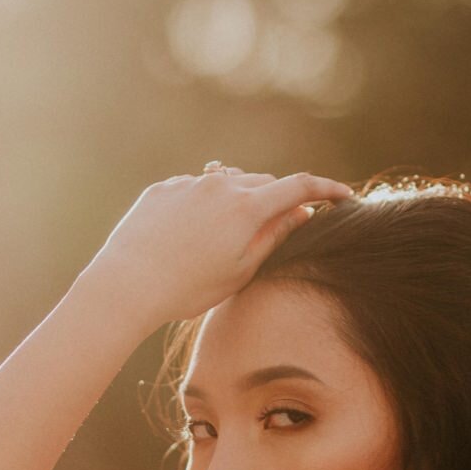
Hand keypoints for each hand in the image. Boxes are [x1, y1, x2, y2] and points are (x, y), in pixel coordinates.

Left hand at [85, 168, 354, 324]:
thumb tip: (301, 212)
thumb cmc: (187, 288)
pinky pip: (195, 188)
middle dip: (278, 199)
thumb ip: (274, 236)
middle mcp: (220, 184)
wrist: (126, 284)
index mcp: (247, 207)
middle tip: (281, 224)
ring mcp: (189, 183)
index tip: (344, 195)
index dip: (326, 189)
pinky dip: (205, 203)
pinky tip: (191, 234)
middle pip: (264, 182)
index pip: (299, 186)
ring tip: (228, 234)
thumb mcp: (241, 270)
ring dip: (240, 198)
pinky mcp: (163, 188)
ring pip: (229, 181)